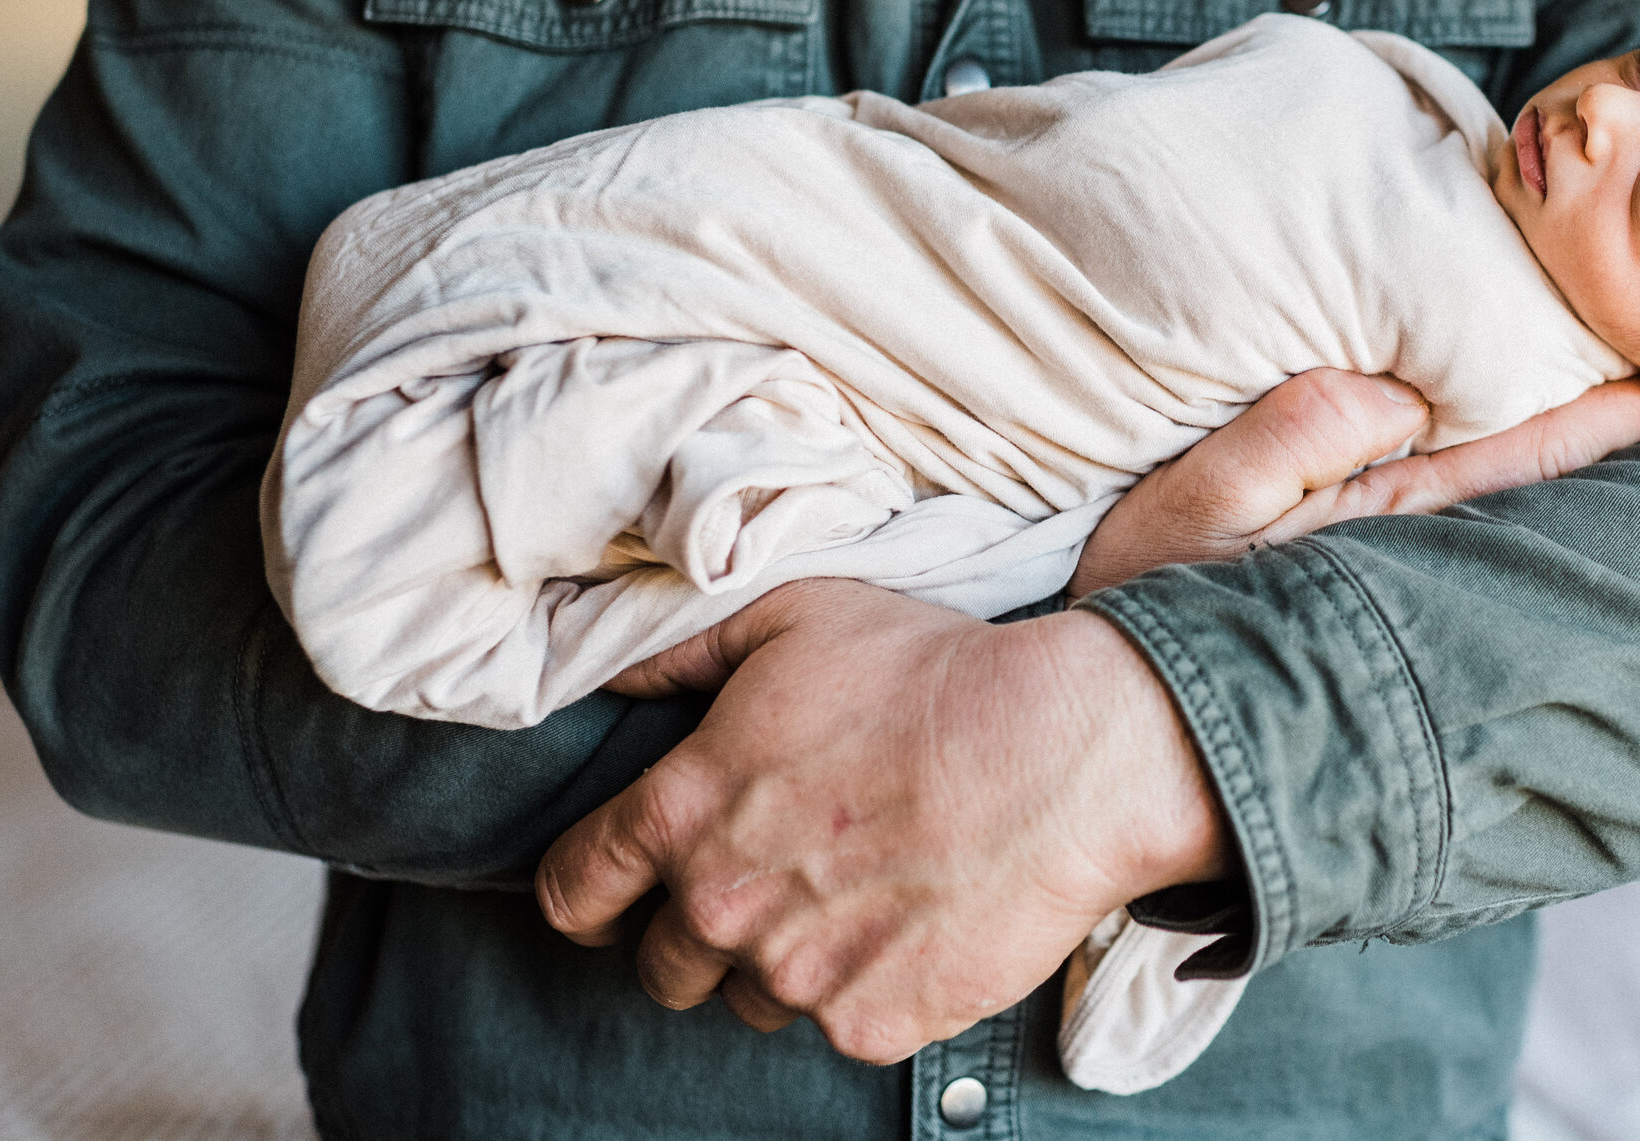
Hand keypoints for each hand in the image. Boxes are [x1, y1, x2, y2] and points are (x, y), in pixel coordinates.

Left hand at [539, 576, 1228, 1062]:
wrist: (1066, 750)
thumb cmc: (933, 672)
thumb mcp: (794, 615)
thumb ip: (680, 650)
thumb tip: (611, 676)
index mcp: (684, 811)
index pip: (572, 892)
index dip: (586, 895)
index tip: (614, 894)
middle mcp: (722, 907)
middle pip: (661, 967)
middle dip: (696, 931)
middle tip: (770, 880)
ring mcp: (796, 977)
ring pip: (754, 998)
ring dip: (784, 959)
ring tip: (857, 889)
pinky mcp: (870, 1024)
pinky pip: (839, 1024)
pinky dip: (866, 985)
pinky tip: (912, 919)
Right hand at [1069, 372, 1639, 596]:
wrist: (1112, 742)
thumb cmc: (1145, 618)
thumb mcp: (1199, 505)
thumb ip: (1297, 433)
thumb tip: (1403, 387)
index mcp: (1393, 518)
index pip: (1537, 450)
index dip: (1618, 408)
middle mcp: (1420, 557)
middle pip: (1556, 486)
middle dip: (1635, 441)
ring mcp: (1403, 586)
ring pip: (1531, 519)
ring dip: (1601, 478)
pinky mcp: (1377, 612)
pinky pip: (1486, 551)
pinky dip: (1543, 521)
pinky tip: (1574, 511)